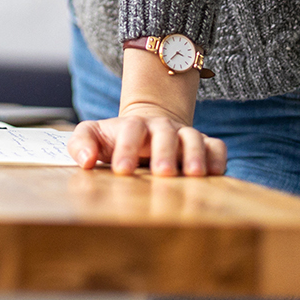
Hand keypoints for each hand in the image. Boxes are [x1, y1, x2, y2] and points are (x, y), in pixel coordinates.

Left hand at [67, 100, 226, 176]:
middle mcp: (161, 127)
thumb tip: (85, 160)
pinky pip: (216, 147)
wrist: (147, 130)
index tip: (122, 171)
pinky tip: (215, 173)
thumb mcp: (93, 136)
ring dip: (194, 155)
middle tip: (162, 173)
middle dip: (164, 152)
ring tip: (193, 175)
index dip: (126, 148)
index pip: (131, 130)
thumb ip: (81, 143)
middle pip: (165, 133)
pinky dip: (218, 158)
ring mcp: (184, 135)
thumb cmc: (116, 139)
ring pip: (193, 138)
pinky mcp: (204, 146)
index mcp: (134, 125)